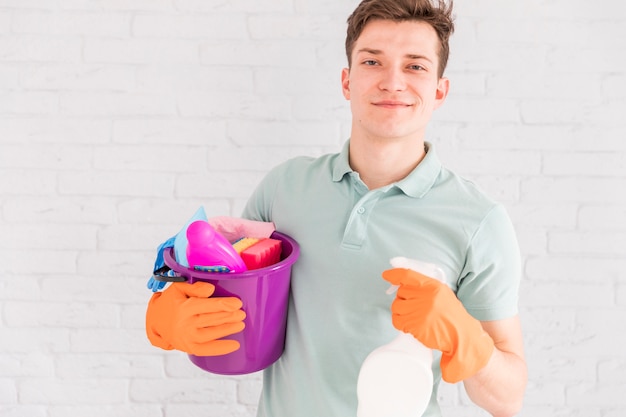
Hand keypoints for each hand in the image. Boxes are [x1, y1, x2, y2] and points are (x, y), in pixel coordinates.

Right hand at [146, 282, 245, 355]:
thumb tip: (211, 290)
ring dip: (228, 329)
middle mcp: (185, 323)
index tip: (237, 303)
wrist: (153, 321)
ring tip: (241, 324)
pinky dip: (221, 348)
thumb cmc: (170, 301)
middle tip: (242, 314)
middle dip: (229, 317)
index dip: (224, 304)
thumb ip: (195, 287)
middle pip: (211, 320)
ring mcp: (186, 337)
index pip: (207, 306)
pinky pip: (206, 350)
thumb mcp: (178, 288)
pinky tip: (234, 345)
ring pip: (211, 334)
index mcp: (184, 307)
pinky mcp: (188, 347)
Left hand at [382, 268, 493, 382]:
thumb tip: (402, 282)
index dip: (394, 274)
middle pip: (400, 292)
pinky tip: (412, 325)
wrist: (461, 335)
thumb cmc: (451, 314)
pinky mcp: (415, 326)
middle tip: (415, 306)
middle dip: (404, 299)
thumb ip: (425, 286)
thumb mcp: (442, 293)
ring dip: (401, 312)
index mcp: (433, 286)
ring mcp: (420, 312)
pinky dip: (401, 323)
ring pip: (396, 307)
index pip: (407, 275)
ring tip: (414, 316)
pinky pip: (397, 321)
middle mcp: (426, 297)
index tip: (386, 275)